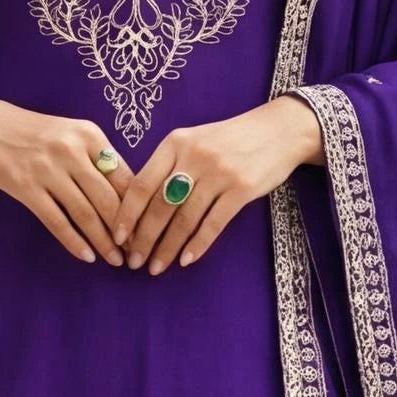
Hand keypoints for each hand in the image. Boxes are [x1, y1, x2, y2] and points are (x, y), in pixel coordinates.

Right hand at [0, 92, 131, 262]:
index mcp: (90, 135)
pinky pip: (56, 221)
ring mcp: (48, 170)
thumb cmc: (40, 134)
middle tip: (137, 252)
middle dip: (125, 231)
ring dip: (103, 241)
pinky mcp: (27, 188)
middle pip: (107, 199)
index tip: (148, 229)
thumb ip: (99, 159)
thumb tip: (130, 198)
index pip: (123, 177)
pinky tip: (87, 256)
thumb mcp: (73, 135)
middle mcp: (71, 151)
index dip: (139, 207)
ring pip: (84, 214)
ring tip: (116, 260)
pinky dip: (74, 242)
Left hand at [115, 96, 322, 274]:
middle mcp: (194, 157)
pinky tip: (186, 260)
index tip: (117, 237)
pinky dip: (198, 244)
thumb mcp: (194, 140)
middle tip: (133, 261)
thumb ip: (168, 165)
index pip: (142, 184)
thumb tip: (139, 206)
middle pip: (160, 205)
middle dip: (143, 238)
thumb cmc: (230, 139)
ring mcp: (219, 173)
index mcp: (175, 143)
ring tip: (156, 267)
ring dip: (167, 248)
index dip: (127, 214)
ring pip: (185, 219)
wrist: (279, 130)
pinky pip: (214, 223)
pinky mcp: (242, 189)